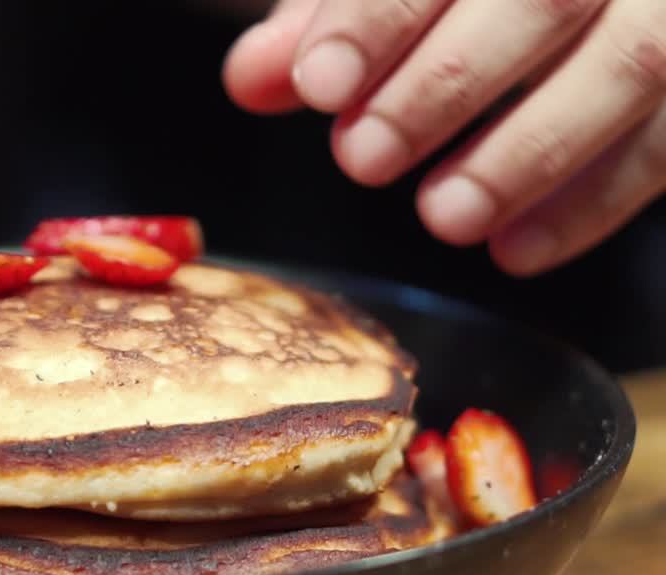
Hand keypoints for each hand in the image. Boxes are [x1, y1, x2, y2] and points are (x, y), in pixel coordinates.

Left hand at [223, 0, 665, 275]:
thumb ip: (330, 20)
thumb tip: (249, 78)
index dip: (378, 14)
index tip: (319, 84)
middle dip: (444, 82)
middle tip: (362, 159)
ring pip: (632, 61)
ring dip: (530, 149)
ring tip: (443, 215)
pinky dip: (597, 200)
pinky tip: (517, 249)